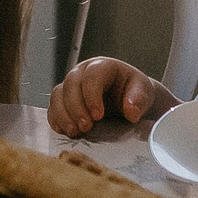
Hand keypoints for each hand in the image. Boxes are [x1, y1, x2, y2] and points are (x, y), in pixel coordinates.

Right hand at [47, 57, 168, 136]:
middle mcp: (84, 72)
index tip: (98, 116)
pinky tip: (66, 131)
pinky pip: (53, 107)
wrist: (130, 101)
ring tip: (75, 132)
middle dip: (76, 107)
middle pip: (71, 84)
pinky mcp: (65, 100)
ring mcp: (72, 85)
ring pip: (58, 94)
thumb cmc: (135, 93)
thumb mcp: (143, 92)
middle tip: (86, 127)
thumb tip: (131, 111)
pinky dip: (57, 119)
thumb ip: (139, 99)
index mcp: (103, 66)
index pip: (92, 75)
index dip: (91, 95)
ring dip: (63, 115)